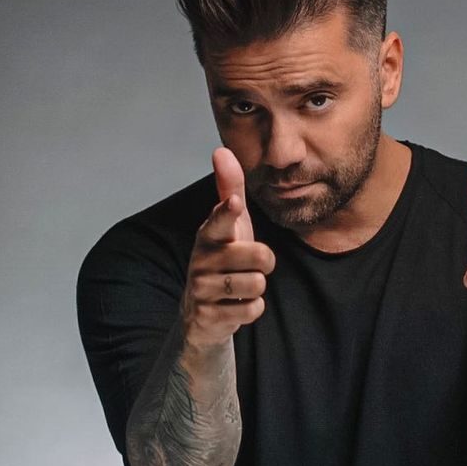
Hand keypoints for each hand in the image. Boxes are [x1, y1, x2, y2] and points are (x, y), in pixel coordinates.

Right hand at [182, 147, 275, 350]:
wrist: (201, 312)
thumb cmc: (223, 258)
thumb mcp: (230, 225)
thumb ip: (229, 189)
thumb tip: (221, 150)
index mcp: (209, 234)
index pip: (220, 220)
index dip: (229, 212)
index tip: (236, 204)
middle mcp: (202, 259)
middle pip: (260, 256)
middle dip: (265, 263)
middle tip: (250, 266)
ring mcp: (202, 289)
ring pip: (258, 284)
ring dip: (256, 288)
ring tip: (240, 286)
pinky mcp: (208, 315)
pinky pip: (252, 309)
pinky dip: (251, 309)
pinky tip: (235, 306)